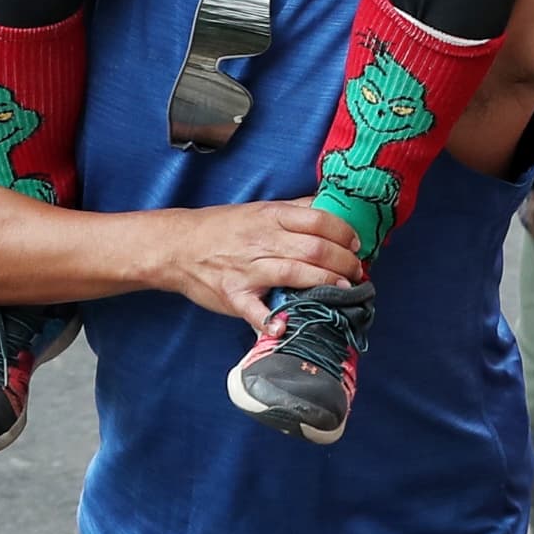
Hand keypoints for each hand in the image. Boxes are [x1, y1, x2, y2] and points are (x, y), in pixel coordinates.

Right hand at [158, 198, 368, 328]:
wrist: (177, 246)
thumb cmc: (223, 228)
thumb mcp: (258, 210)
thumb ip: (294, 210)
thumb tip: (330, 206)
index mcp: (270, 217)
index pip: (318, 220)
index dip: (344, 232)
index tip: (356, 244)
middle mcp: (262, 241)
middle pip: (314, 249)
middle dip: (343, 262)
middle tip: (357, 271)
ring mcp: (247, 269)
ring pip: (295, 274)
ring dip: (325, 283)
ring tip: (344, 290)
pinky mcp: (233, 295)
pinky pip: (255, 310)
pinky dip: (271, 321)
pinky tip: (286, 327)